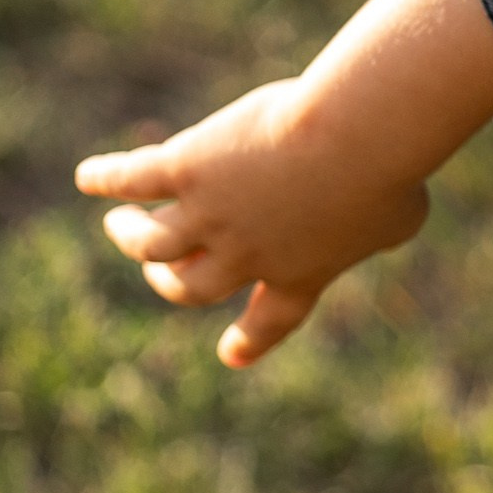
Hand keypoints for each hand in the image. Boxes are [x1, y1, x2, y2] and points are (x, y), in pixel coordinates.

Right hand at [75, 0, 492, 368]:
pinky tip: (88, 178)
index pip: (272, 319)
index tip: (232, 353)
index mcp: (301, 273)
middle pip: (192, 286)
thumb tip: (394, 217)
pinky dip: (105, 181)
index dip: (250, 339)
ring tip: (119, 228)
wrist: (354, 139)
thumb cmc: (391, 171)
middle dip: (171, 283)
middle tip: (159, 274)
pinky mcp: (186, 168)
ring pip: (151, 243)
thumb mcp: (403, 215)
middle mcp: (246, 256)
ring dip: (131, 238)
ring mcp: (210, 216)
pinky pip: (132, 181)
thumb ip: (387, 228)